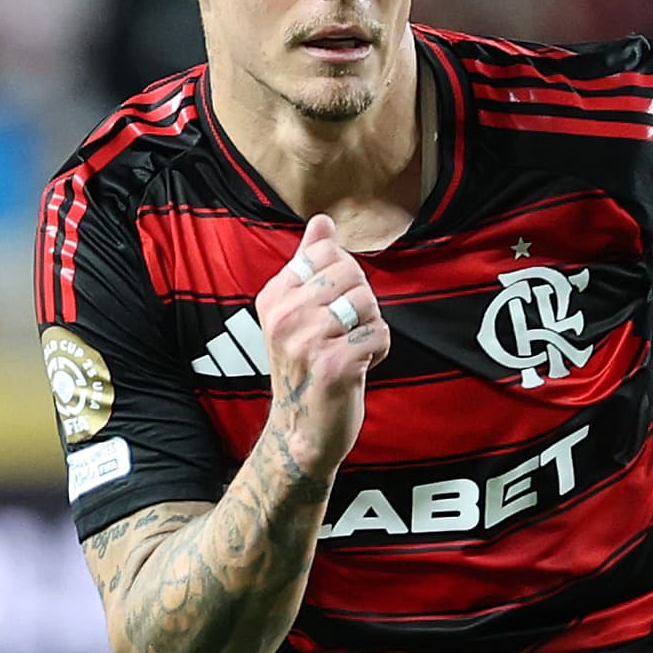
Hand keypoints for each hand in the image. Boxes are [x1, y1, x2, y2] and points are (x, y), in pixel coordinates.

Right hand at [256, 212, 387, 474]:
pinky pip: (379, 334)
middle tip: (345, 334)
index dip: (345, 279)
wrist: (303, 432)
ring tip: (350, 351)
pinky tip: (358, 368)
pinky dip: (379, 352)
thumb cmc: (308, 368)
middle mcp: (284, 316)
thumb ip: (310, 263)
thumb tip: (322, 220)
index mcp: (273, 297)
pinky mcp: (333, 365)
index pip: (327, 253)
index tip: (331, 310)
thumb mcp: (300, 312)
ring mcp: (306, 341)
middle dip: (362, 305)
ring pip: (368, 305)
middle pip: (352, 275)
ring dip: (371, 329)